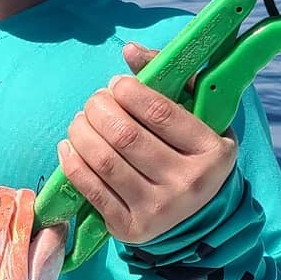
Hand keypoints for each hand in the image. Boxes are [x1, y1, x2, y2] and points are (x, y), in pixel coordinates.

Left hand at [57, 42, 236, 245]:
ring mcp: (158, 209)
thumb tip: (130, 51)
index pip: (160, 113)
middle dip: (99, 110)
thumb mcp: (199, 117)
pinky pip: (91, 190)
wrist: (199, 218)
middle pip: (125, 136)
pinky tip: (68, 146)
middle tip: (94, 102)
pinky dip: (72, 163)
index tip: (116, 85)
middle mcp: (188, 183)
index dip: (129, 92)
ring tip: (80, 121)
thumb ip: (171, 78)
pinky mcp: (131, 228)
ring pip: (104, 162)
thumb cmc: (193, 155)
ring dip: (81, 133)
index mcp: (212, 152)